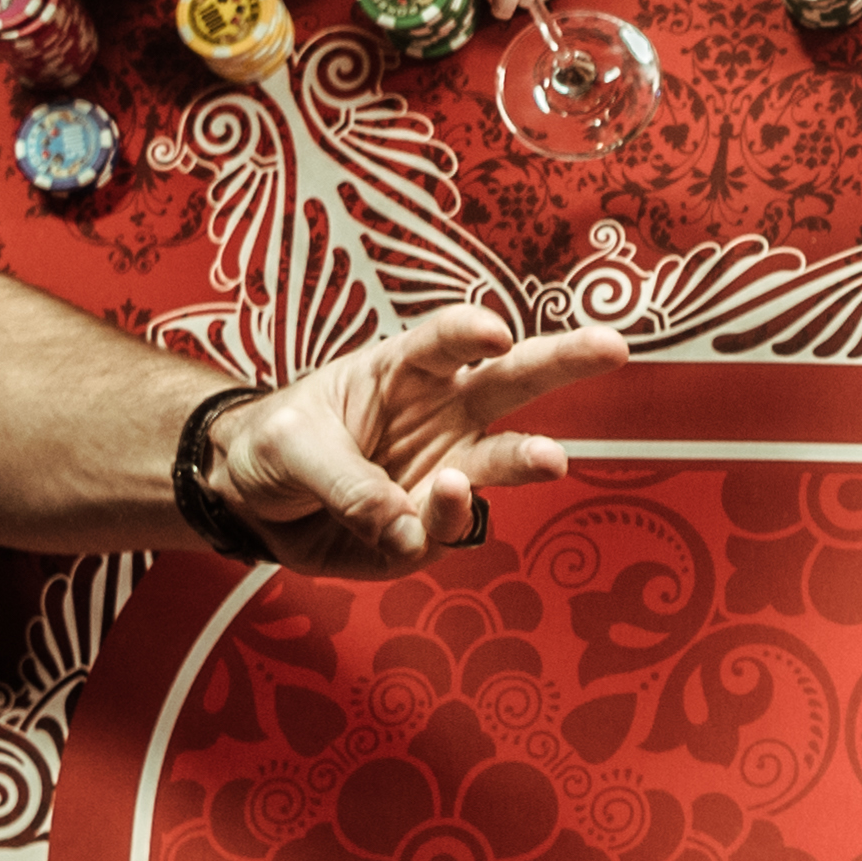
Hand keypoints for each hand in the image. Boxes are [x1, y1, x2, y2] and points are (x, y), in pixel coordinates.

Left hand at [208, 303, 627, 570]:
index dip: (470, 332)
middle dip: (564, 359)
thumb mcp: (291, 446)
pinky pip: (454, 528)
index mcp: (401, 370)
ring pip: (504, 459)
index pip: (443, 341)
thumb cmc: (274, 445)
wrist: (250, 501)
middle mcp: (439, 414)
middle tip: (611, 347)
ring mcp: (445, 469)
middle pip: (512, 379)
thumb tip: (403, 524)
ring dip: (528, 458)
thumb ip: (345, 481)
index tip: (495, 332)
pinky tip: (420, 523)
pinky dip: (446, 526)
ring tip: (551, 459)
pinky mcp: (432, 525)